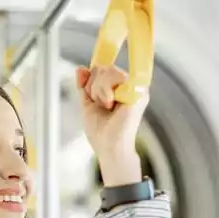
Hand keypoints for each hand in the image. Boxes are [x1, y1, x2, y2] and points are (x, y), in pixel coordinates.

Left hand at [76, 65, 145, 185]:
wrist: (110, 148)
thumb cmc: (102, 132)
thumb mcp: (88, 104)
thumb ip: (84, 86)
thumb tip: (80, 68)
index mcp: (119, 88)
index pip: (101, 70)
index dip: (92, 80)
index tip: (92, 97)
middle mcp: (129, 85)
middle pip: (102, 68)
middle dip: (93, 87)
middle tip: (101, 105)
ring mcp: (136, 86)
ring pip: (107, 70)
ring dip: (99, 90)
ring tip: (106, 106)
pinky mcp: (138, 89)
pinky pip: (115, 75)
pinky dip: (105, 91)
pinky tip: (111, 104)